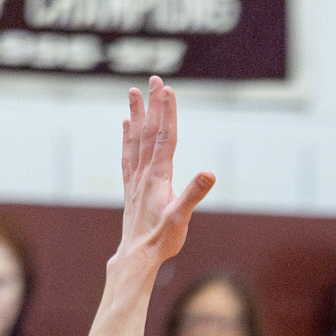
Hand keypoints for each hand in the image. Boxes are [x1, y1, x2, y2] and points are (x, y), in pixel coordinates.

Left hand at [117, 77, 213, 274]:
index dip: (168, 113)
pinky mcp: (131, 187)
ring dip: (137, 114)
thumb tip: (209, 173)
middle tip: (154, 79)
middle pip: (149, 132)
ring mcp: (136, 179)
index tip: (168, 89)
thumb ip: (194, 193)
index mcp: (158, 176)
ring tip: (133, 92)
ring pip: (136, 139)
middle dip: (153, 105)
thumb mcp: (181, 218)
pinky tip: (126, 125)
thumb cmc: (161, 240)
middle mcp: (144, 172)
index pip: (165, 138)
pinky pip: (128, 154)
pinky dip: (127, 136)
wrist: (137, 255)